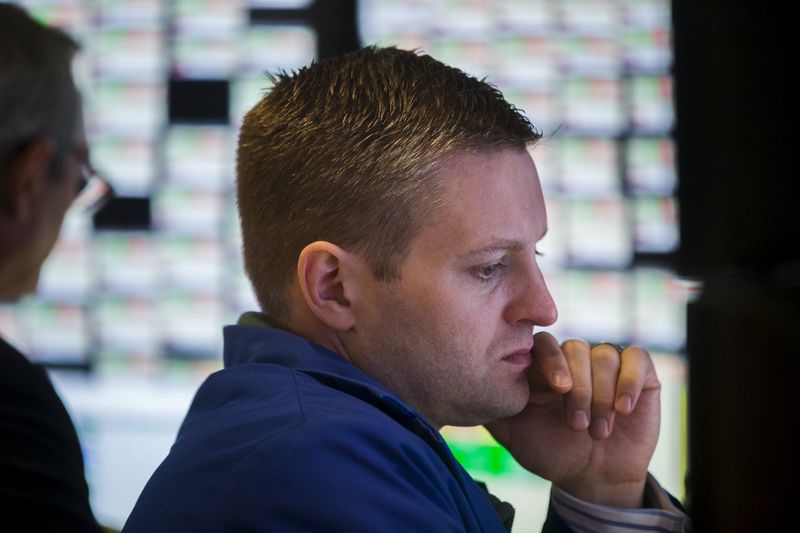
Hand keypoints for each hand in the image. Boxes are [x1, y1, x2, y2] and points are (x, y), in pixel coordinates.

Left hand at [486, 332, 660, 507]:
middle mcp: (574, 360)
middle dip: (578, 388)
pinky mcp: (639, 373)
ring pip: (604, 356)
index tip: (556, 389)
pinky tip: (622, 409)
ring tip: (597, 430)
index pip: (543, 344)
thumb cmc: (552, 453)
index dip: (550, 361)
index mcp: (544, 367)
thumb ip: (494, 407)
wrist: (593, 478)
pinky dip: (629, 382)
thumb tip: (469, 385)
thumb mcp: (514, 433)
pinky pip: (637, 359)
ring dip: (601, 396)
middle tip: (575, 423)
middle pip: (575, 348)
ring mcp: (606, 364)